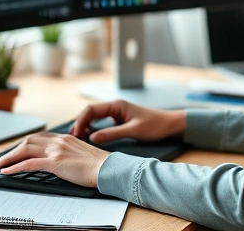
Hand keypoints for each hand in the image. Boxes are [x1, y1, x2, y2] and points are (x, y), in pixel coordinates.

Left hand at [0, 132, 110, 187]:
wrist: (107, 168)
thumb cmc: (99, 165)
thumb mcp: (82, 153)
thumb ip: (69, 153)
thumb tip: (62, 161)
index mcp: (65, 138)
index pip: (40, 137)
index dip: (26, 144)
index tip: (18, 150)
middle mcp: (59, 141)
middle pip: (30, 141)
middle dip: (14, 149)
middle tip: (4, 158)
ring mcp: (56, 150)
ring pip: (26, 149)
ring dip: (10, 157)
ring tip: (0, 164)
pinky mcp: (55, 162)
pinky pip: (29, 163)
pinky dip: (15, 167)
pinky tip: (7, 171)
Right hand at [70, 100, 185, 143]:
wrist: (170, 125)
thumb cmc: (155, 125)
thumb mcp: (133, 131)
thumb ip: (112, 134)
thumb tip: (92, 138)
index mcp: (117, 105)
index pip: (91, 109)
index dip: (81, 120)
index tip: (75, 133)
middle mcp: (115, 107)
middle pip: (90, 112)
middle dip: (80, 123)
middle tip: (73, 137)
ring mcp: (117, 113)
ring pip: (95, 117)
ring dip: (85, 125)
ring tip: (78, 137)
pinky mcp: (120, 119)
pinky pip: (102, 121)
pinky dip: (94, 128)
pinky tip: (90, 136)